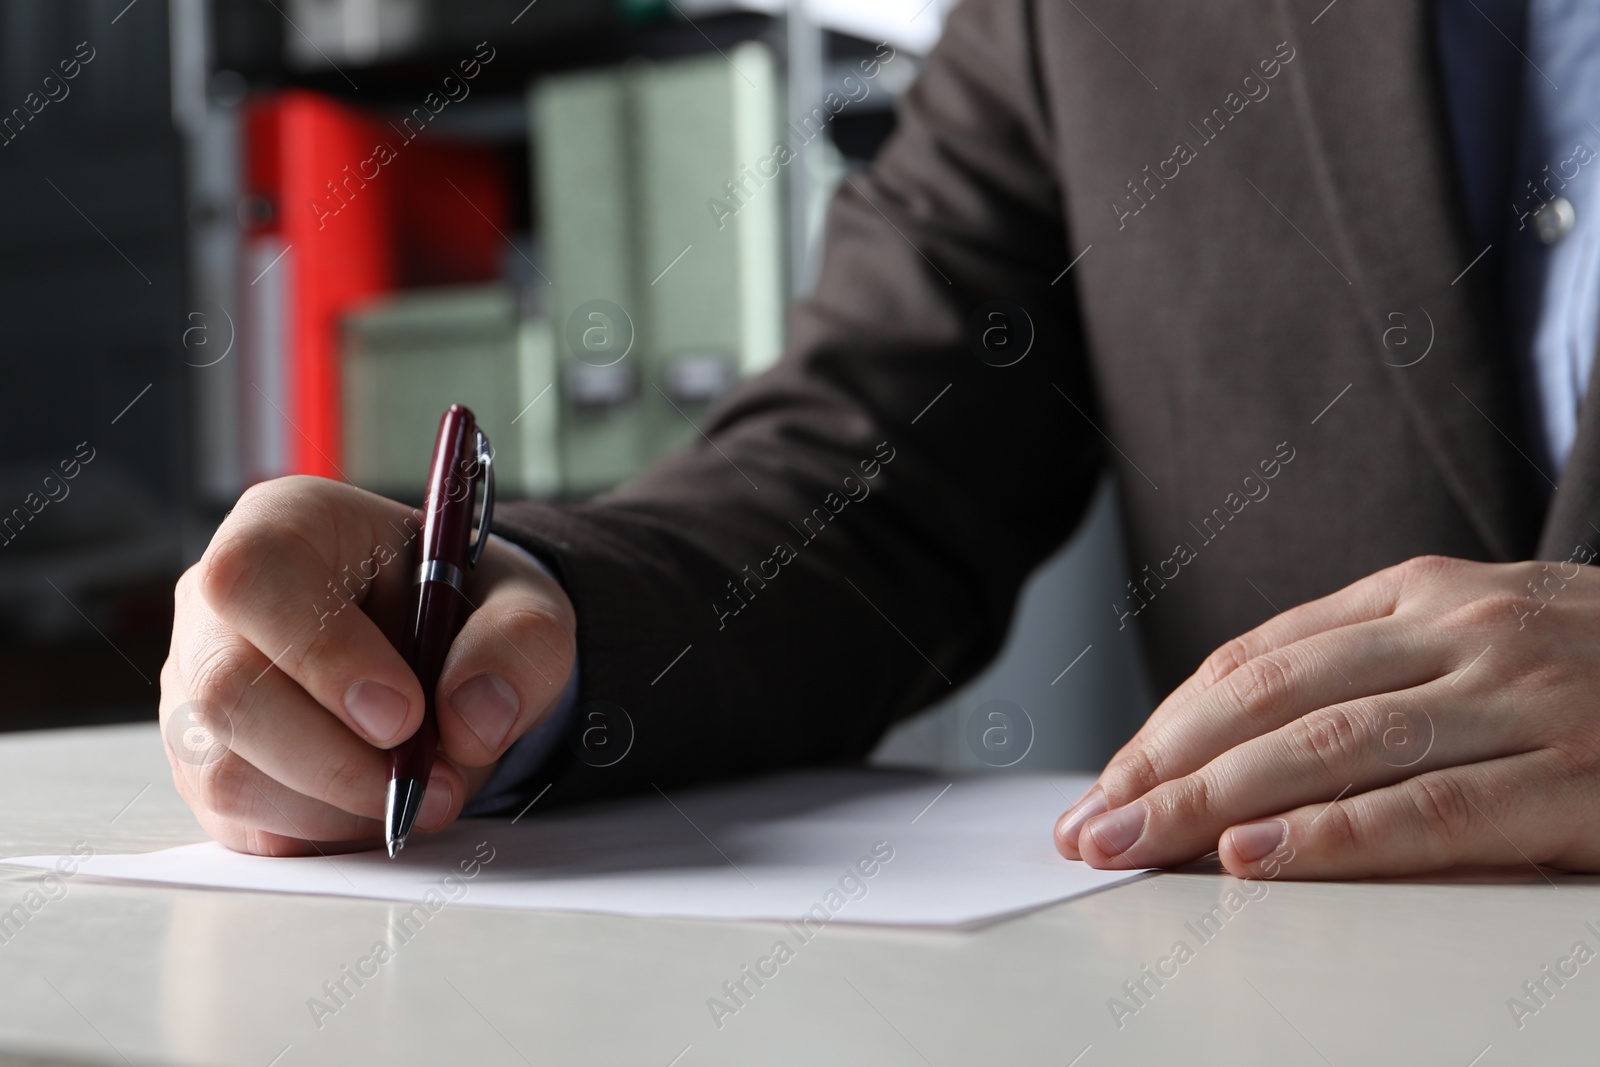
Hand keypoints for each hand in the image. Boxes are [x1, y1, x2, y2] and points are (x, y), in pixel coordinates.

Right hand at [160, 476, 575, 855]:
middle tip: (436, 782)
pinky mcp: (208, 771)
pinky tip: (380, 803)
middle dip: (341, 760)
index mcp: (285, 525)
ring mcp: (197, 694)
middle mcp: (218, 609)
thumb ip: (518, 644)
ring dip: (341, 807)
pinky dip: (327, 834)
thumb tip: (471, 720)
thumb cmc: (467, 611)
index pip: (254, 576)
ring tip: (425, 792)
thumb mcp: (524, 605)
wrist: (449, 659)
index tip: (404, 715)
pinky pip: (245, 826)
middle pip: (227, 692)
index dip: (323, 654)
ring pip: (228, 774)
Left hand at [1054, 554, 1599, 878]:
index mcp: (1422, 591)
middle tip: (1092, 829)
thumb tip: (1228, 749)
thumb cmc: (1592, 672)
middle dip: (1166, 769)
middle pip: (1272, 702)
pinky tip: (1255, 860)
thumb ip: (1368, 672)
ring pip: (1332, 749)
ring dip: (1215, 803)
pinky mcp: (1580, 780)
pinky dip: (1332, 837)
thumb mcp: (1476, 639)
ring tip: (1137, 846)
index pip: (1256, 660)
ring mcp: (1524, 699)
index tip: (1106, 782)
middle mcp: (1463, 629)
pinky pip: (1431, 812)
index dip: (1168, 726)